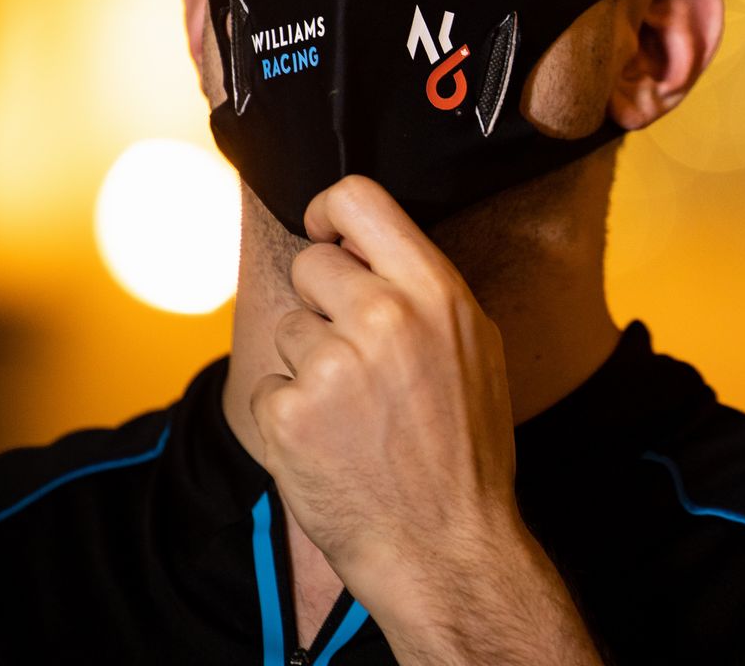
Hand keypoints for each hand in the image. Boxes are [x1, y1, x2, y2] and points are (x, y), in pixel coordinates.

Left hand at [248, 175, 601, 663]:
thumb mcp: (476, 348)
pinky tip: (330, 445)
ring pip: (288, 328)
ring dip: (308, 364)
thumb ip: (423, 290)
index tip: (326, 234)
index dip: (329, 210)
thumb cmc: (465, 452)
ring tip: (354, 413)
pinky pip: (268, 386)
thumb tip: (370, 247)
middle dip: (324, 303)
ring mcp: (329, 365)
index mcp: (433, 292)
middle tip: (357, 357)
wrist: (446, 547)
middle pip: (311, 263)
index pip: (358, 197)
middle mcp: (381, 316)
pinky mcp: (286, 412)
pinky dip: (289, 416)